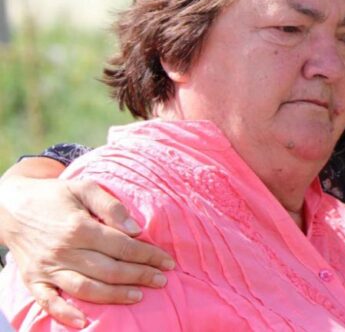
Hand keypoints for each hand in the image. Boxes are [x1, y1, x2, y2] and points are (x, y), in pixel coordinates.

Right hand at [0, 174, 175, 327]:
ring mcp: (48, 268)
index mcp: (79, 227)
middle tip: (162, 280)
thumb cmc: (55, 196)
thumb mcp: (85, 188)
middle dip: (140, 276)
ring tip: (138, 296)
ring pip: (86, 289)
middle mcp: (64, 251)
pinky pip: (48, 302)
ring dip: (115, 295)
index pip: (123, 246)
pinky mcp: (34, 280)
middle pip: (109, 270)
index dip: (148, 255)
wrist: (11, 206)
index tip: (167, 262)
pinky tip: (84, 323)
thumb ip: (111, 206)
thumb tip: (135, 229)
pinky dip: (65, 315)